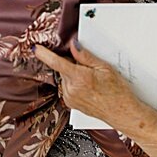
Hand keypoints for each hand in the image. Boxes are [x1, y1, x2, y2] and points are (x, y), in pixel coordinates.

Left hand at [33, 39, 155, 156]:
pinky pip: (67, 88)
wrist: (120, 112)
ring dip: (72, 73)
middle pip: (62, 69)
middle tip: (86, 64)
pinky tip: (87, 86)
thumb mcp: (104, 67)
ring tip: (90, 78)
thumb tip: (74, 45)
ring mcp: (70, 99)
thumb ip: (85, 56)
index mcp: (79, 78)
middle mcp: (72, 90)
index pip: (57, 63)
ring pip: (64, 78)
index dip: (44, 54)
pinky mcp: (71, 104)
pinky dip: (73, 83)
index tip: (36, 48)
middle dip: (70, 62)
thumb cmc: (117, 91)